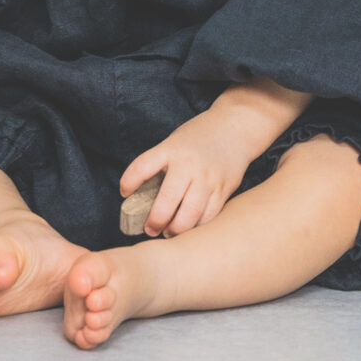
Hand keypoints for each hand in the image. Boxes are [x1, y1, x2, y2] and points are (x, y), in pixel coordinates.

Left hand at [119, 98, 279, 237]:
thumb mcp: (174, 142)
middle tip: (149, 229)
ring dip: (175, 230)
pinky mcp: (223, 190)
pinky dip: (196, 227)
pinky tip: (189, 228)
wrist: (235, 127)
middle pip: (166, 202)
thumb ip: (160, 163)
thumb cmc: (198, 137)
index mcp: (170, 149)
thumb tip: (141, 195)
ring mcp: (207, 179)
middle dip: (155, 222)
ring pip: (188, 216)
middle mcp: (188, 165)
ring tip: (169, 232)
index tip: (124, 193)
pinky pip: (208, 217)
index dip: (129, 183)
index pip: (142, 167)